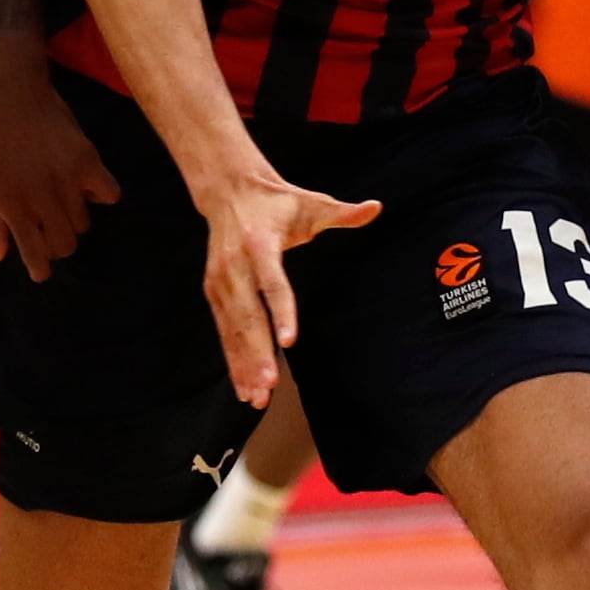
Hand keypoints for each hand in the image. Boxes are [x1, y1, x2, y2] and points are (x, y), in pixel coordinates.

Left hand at [0, 39, 119, 279]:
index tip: (41, 272)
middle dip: (57, 243)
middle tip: (49, 228)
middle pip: (66, 244)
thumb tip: (0, 257)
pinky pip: (110, 194)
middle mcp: (41, 196)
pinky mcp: (87, 159)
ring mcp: (67, 178)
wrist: (5, 85)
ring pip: (84, 221)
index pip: (35, 254)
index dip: (40, 269)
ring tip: (59, 193)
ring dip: (73, 216)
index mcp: (12, 204)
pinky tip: (85, 182)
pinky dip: (100, 194)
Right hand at [200, 168, 379, 402]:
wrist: (229, 192)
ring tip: (257, 397)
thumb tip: (376, 207)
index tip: (289, 341)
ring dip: (243, 365)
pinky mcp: (213, 293)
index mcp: (260, 245)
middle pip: (248, 315)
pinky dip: (233, 360)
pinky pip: (224, 332)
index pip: (272, 283)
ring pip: (233, 330)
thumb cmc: (277, 202)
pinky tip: (243, 387)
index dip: (281, 312)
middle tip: (269, 385)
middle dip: (258, 352)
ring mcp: (220, 283)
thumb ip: (342, 212)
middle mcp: (235, 267)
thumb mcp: (310, 203)